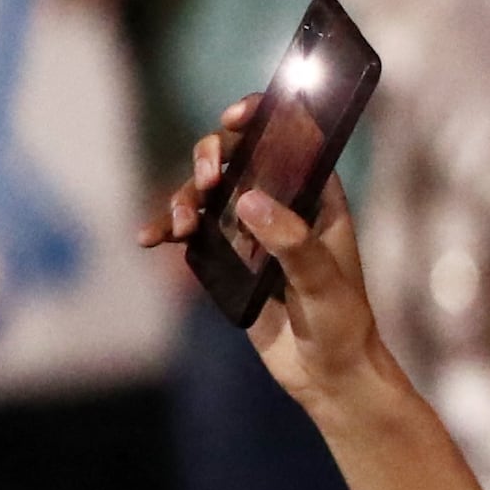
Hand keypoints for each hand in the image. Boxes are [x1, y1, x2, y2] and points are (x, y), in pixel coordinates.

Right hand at [146, 98, 390, 404]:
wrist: (325, 373)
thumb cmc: (341, 323)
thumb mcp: (323, 283)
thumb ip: (292, 243)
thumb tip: (250, 201)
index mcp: (319, 199)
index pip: (294, 140)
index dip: (266, 116)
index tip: (237, 116)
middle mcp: (283, 206)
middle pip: (240, 156)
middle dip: (214, 155)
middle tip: (208, 181)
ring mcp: (251, 230)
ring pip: (208, 190)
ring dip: (185, 195)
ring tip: (180, 225)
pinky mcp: (226, 257)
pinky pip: (190, 229)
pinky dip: (166, 227)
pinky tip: (148, 237)